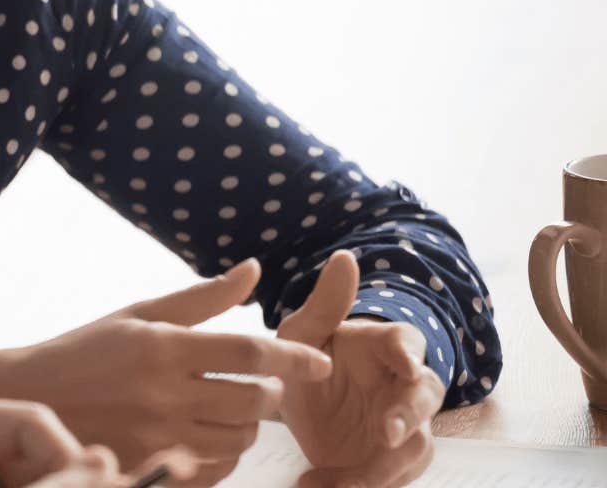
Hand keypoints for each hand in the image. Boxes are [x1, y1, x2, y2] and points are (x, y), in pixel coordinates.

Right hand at [0, 259, 332, 484]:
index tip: (319, 364)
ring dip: (249, 427)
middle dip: (269, 395)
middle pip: (254, 402)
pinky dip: (225, 455)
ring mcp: (156, 435)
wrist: (29, 398)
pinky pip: (215, 470)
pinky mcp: (149, 464)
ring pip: (240, 441)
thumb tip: (255, 271)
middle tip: (258, 386)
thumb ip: (200, 298)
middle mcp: (162, 393)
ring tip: (231, 410)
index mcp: (161, 347)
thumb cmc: (86, 349)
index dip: (292, 358)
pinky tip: (209, 436)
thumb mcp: (137, 314)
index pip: (247, 353)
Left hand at [279, 250, 446, 487]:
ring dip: (385, 466)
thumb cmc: (306, 356)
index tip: (404, 363)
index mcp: (384, 347)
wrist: (297, 404)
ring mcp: (401, 427)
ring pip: (415, 448)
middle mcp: (403, 386)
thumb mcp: (302, 332)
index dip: (408, 353)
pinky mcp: (389, 462)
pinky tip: (316, 484)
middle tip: (386, 432)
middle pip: (425, 399)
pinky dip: (357, 486)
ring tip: (340, 482)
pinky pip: (389, 479)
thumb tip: (345, 256)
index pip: (408, 343)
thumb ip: (325, 303)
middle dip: (409, 416)